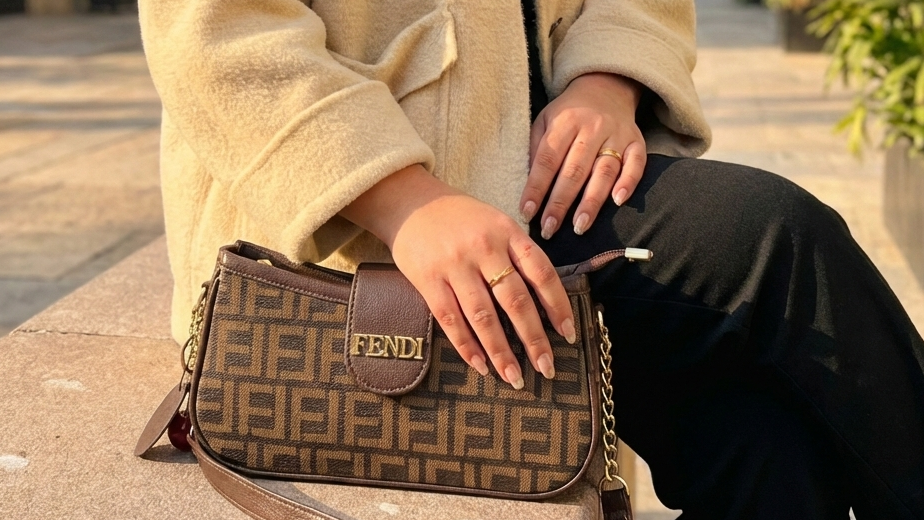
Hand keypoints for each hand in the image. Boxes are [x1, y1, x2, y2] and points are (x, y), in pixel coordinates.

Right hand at [340, 165, 575, 389]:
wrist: (410, 202)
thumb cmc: (459, 217)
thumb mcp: (495, 223)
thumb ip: (517, 254)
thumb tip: (544, 301)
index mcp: (507, 232)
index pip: (541, 272)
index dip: (558, 305)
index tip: (568, 334)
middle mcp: (484, 248)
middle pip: (515, 299)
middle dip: (533, 338)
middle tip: (546, 368)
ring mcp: (455, 264)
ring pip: (483, 316)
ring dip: (501, 351)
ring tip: (513, 378)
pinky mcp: (428, 279)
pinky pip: (450, 319)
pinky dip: (466, 346)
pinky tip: (480, 365)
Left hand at [521, 73, 646, 237]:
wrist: (605, 88)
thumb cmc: (568, 113)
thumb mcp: (545, 121)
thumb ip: (536, 150)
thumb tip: (529, 189)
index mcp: (564, 122)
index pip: (547, 160)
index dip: (536, 188)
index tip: (527, 213)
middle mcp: (592, 127)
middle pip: (574, 170)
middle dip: (560, 204)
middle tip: (549, 229)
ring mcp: (617, 134)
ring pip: (604, 171)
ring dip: (591, 202)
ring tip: (579, 227)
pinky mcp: (637, 141)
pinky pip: (636, 163)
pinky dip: (628, 182)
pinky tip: (618, 202)